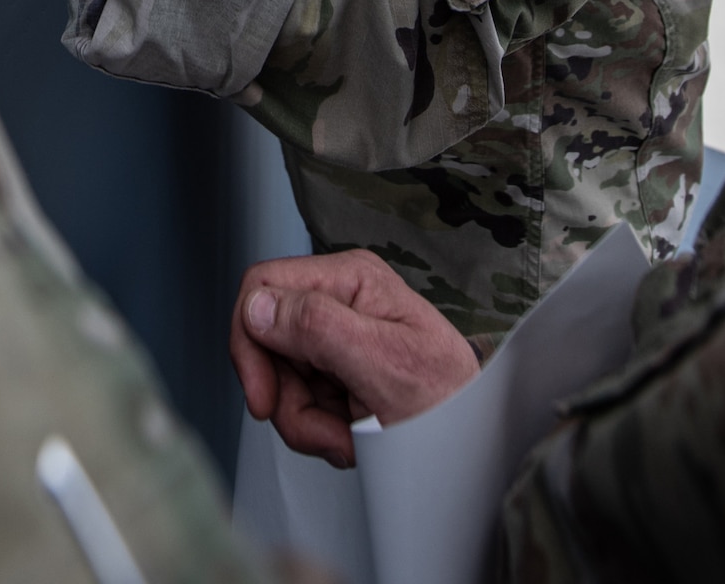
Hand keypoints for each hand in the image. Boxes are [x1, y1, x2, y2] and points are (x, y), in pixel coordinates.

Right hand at [230, 250, 479, 468]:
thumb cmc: (450, 402)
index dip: (250, 342)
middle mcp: (340, 299)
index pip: (263, 286)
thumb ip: (319, 327)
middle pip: (266, 341)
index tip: (262, 398)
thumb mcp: (384, 365)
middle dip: (287, 398)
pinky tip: (353, 438)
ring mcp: (337, 337)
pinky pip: (299, 401)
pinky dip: (319, 430)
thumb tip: (258, 305)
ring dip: (306, 423)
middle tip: (326, 432)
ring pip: (279, 378)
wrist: (475, 446)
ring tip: (351, 438)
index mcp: (350, 278)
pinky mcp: (337, 372)